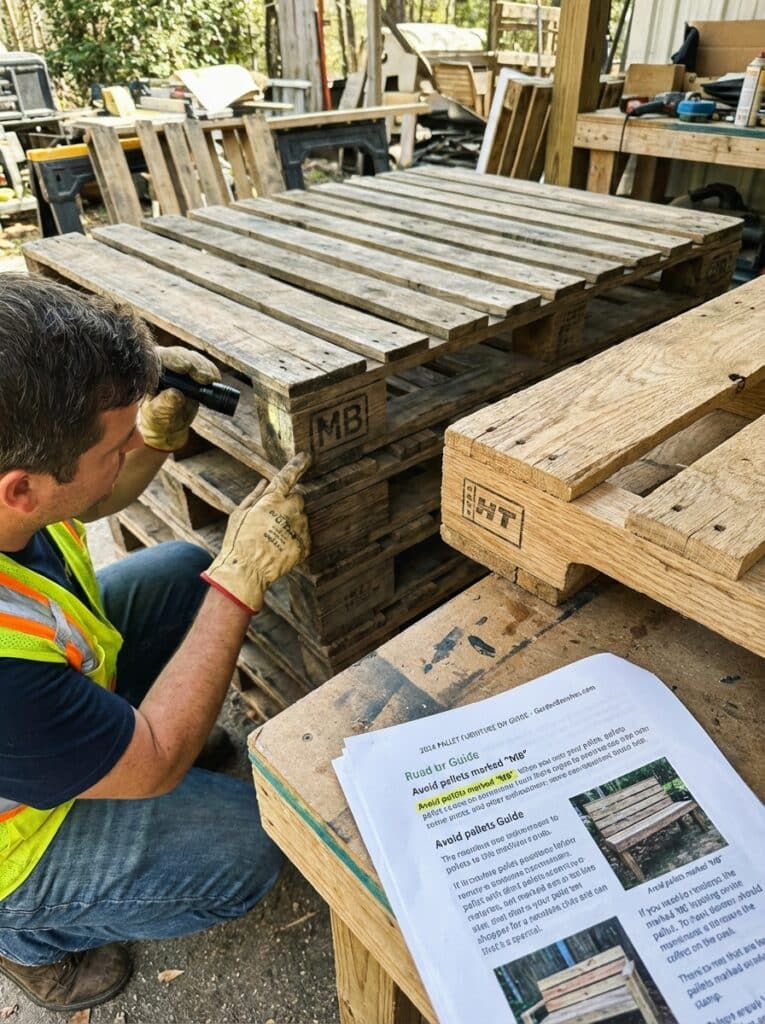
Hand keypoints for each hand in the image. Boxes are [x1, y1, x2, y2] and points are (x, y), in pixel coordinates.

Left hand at [140, 346, 220, 451]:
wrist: (168, 424)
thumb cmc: (156, 417)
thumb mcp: (157, 414)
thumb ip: (164, 405)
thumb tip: (175, 394)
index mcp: (149, 371)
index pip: (159, 358)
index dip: (173, 360)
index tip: (185, 367)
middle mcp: (164, 363)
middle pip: (179, 354)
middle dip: (193, 363)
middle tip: (202, 376)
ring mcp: (180, 365)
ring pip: (192, 358)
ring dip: (204, 367)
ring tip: (210, 379)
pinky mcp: (194, 370)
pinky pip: (204, 366)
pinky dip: (211, 371)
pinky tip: (214, 379)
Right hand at [202, 453, 311, 613]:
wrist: (247, 571)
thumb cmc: (238, 541)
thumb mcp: (239, 514)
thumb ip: (254, 496)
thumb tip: (263, 482)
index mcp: (273, 499)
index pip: (289, 475)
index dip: (299, 464)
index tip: (306, 456)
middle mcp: (291, 510)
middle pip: (298, 497)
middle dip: (289, 502)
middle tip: (272, 517)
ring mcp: (300, 528)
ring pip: (301, 517)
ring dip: (292, 521)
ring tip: (272, 536)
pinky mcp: (306, 544)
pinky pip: (304, 535)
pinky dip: (295, 537)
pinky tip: (280, 546)